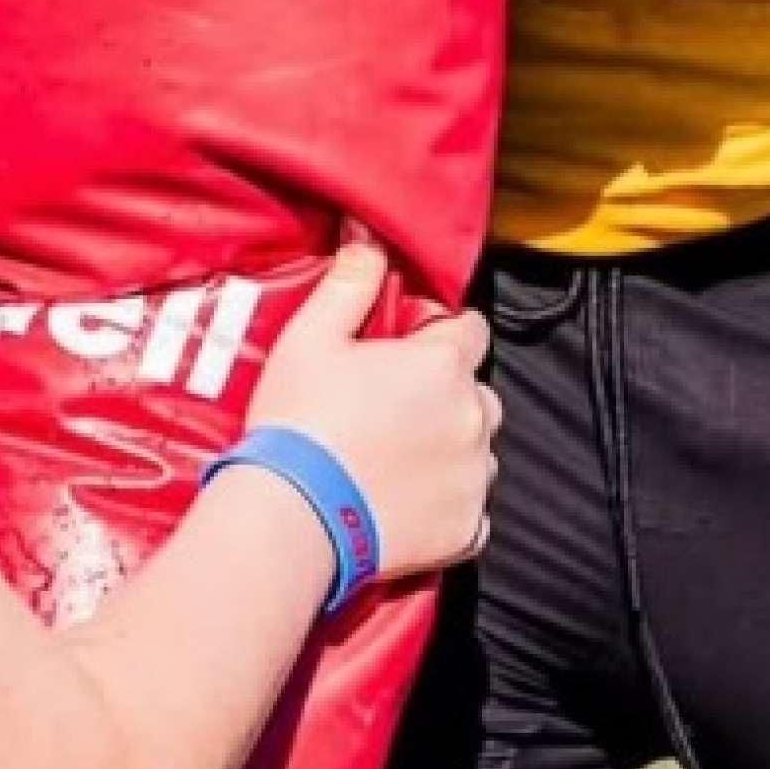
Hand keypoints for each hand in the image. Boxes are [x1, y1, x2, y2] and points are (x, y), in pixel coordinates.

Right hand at [251, 233, 498, 581]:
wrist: (289, 520)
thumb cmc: (299, 425)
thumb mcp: (312, 336)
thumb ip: (351, 281)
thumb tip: (369, 240)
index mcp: (445, 364)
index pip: (469, 329)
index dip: (436, 333)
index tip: (402, 350)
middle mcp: (473, 416)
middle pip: (476, 389)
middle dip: (445, 392)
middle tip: (391, 407)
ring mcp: (474, 476)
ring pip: (479, 447)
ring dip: (451, 446)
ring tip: (396, 456)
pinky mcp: (465, 528)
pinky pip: (474, 508)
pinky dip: (450, 503)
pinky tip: (406, 500)